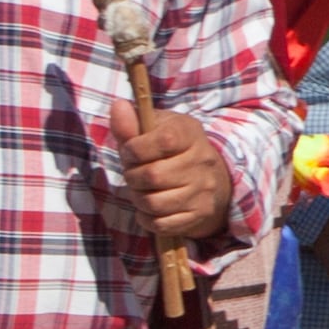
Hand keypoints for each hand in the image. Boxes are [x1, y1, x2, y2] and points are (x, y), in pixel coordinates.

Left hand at [122, 105, 236, 247]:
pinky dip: (147, 218)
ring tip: (142, 190)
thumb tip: (117, 105)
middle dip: (132, 177)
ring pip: (154, 203)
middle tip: (134, 174)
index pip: (162, 141)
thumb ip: (131, 123)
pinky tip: (150, 208)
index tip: (131, 151)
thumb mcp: (154, 130)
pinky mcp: (200, 214)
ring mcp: (203, 190)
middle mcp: (202, 161)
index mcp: (190, 133)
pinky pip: (161, 223)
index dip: (136, 149)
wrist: (211, 178)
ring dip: (138, 199)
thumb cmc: (171, 150)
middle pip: (153, 176)